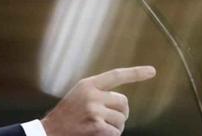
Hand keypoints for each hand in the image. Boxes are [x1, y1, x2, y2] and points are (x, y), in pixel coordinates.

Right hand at [41, 66, 155, 135]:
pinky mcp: (96, 126)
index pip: (116, 75)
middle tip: (108, 119)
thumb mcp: (79, 95)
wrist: (49, 132)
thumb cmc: (66, 115)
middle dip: (121, 113)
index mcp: (88, 84)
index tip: (152, 71)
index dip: (136, 73)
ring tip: (99, 127)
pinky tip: (97, 134)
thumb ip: (98, 92)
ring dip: (115, 127)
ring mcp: (94, 110)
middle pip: (123, 102)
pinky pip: (116, 132)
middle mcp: (92, 95)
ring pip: (121, 119)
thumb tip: (122, 102)